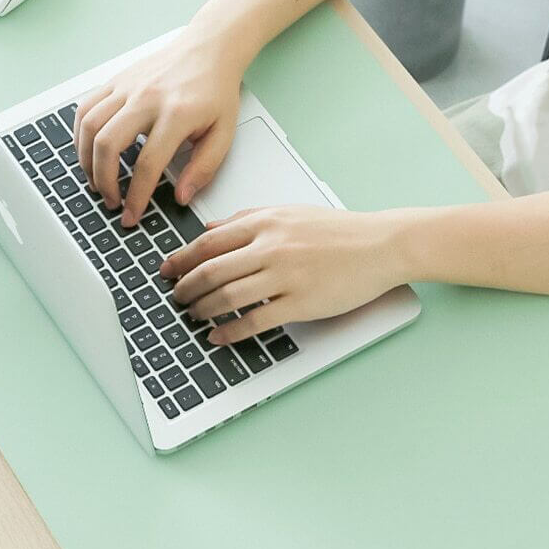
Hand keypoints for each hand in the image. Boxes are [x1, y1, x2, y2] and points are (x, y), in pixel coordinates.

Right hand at [73, 27, 242, 225]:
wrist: (209, 48)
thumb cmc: (215, 91)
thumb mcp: (223, 133)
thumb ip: (204, 168)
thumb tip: (181, 197)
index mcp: (176, 114)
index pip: (147, 164)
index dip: (136, 196)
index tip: (132, 215)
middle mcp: (146, 98)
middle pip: (108, 145)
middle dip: (104, 181)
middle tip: (112, 201)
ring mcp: (127, 87)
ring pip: (90, 126)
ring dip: (87, 161)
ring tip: (97, 182)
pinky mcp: (115, 81)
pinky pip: (85, 109)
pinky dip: (80, 135)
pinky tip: (90, 152)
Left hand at [160, 205, 407, 344]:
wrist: (381, 245)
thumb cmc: (338, 230)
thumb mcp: (288, 212)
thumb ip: (246, 218)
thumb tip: (210, 228)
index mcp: (265, 223)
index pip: (209, 242)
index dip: (181, 258)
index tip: (167, 270)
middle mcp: (271, 247)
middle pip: (211, 270)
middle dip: (185, 287)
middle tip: (174, 297)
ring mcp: (285, 276)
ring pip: (228, 295)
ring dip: (203, 309)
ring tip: (192, 316)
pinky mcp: (301, 303)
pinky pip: (255, 320)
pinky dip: (230, 331)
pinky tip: (218, 336)